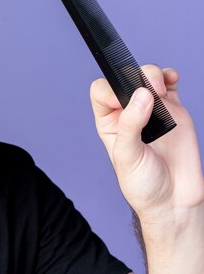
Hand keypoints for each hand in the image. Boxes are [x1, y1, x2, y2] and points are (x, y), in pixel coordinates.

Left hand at [91, 65, 203, 270]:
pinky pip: (169, 84)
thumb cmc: (143, 184)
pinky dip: (169, 76)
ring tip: (160, 91)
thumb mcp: (128, 156)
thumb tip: (141, 95)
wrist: (175, 200)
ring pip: (147, 77)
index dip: (110, 89)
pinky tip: (170, 79)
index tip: (123, 99)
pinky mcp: (173, 110)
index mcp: (109, 122)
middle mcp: (128, 113)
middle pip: (125, 79)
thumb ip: (131, 125)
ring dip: (153, 75)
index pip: (101, 92)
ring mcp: (151, 109)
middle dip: (135, 78)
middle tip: (149, 92)